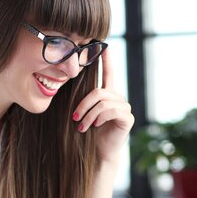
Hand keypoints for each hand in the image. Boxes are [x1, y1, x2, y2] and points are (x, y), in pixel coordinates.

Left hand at [73, 47, 133, 165]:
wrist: (97, 152)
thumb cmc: (87, 132)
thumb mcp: (81, 112)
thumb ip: (81, 98)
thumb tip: (68, 81)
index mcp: (107, 93)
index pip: (108, 72)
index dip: (106, 59)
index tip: (104, 44)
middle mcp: (117, 97)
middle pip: (98, 91)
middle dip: (83, 105)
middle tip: (74, 118)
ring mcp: (124, 106)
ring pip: (103, 102)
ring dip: (89, 115)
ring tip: (82, 127)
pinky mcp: (128, 117)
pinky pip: (111, 111)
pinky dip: (99, 118)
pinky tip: (96, 126)